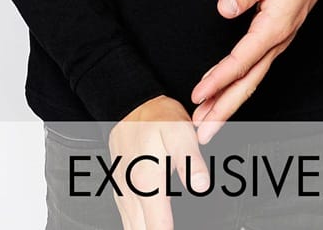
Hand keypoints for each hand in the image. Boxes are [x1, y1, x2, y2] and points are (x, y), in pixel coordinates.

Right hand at [107, 94, 211, 228]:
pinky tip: (148, 225)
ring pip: (132, 229)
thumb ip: (191, 161)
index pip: (158, 229)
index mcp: (148, 184)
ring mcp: (124, 194)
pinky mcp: (120, 191)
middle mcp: (132, 193)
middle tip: (172, 226)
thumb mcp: (180, 133)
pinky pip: (126, 220)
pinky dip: (137, 227)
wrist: (132, 105)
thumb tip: (201, 186)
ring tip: (162, 225)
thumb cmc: (157, 118)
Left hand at [189, 0, 322, 142]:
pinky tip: (222, 92)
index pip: (241, 61)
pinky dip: (236, 86)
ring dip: (228, 103)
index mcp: (274, 27)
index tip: (198, 95)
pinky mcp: (273, 38)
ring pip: (250, 80)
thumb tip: (225, 8)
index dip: (219, 81)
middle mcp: (277, 41)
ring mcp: (277, 42)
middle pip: (247, 83)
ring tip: (206, 121)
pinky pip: (253, 69)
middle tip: (201, 132)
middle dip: (224, 110)